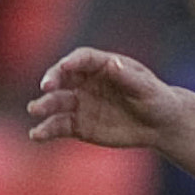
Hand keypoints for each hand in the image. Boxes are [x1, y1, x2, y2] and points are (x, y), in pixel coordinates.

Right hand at [28, 47, 176, 148]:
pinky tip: (36, 135)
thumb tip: (113, 64)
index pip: (82, 59)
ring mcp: (79, 103)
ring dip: (44, 106)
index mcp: (101, 65)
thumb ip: (129, 77)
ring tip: (34, 110)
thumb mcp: (148, 88)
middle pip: (62, 77)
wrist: (160, 125)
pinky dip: (47, 130)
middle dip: (52, 80)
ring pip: (56, 102)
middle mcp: (84, 81)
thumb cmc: (157, 99)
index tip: (65, 67)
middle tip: (46, 87)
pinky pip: (59, 126)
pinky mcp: (78, 124)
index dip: (72, 62)